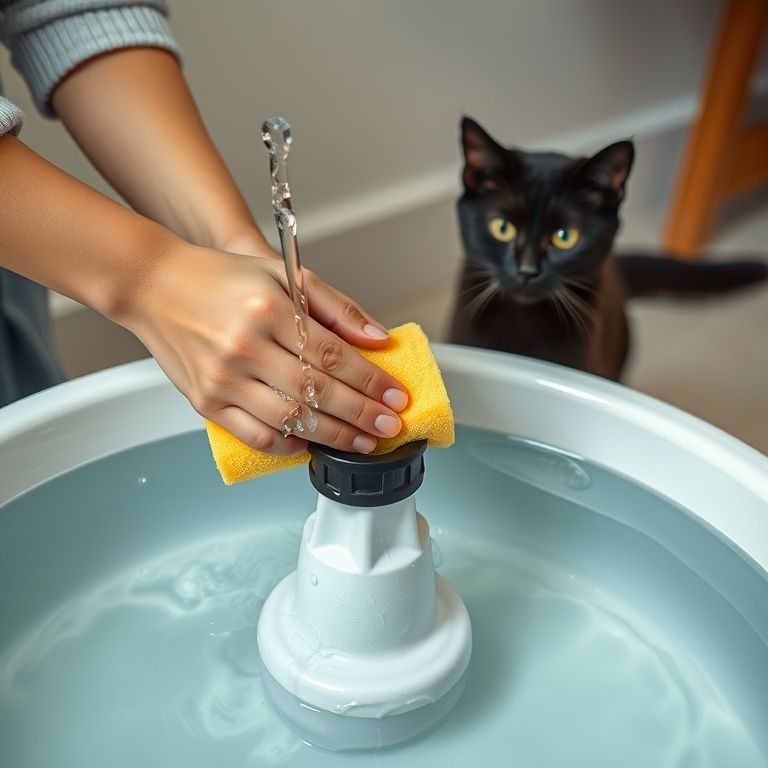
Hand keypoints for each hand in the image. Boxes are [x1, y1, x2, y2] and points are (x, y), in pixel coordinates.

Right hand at [123, 239, 407, 455]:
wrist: (154, 285)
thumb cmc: (220, 278)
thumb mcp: (283, 274)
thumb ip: (335, 306)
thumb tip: (377, 338)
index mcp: (268, 310)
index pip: (334, 355)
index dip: (371, 381)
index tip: (396, 396)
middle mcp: (244, 347)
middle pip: (318, 393)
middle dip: (362, 414)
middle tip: (389, 425)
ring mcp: (222, 378)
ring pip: (290, 420)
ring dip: (333, 436)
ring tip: (362, 441)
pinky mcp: (205, 401)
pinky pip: (255, 434)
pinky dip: (287, 444)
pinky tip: (310, 443)